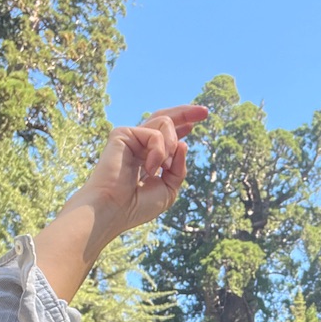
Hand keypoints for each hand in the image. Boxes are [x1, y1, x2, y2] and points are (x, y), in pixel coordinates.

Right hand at [80, 104, 209, 232]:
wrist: (114, 210)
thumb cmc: (137, 206)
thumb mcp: (169, 189)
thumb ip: (179, 167)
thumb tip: (183, 144)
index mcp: (147, 158)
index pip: (166, 136)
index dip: (180, 127)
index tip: (194, 124)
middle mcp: (138, 145)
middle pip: (164, 119)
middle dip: (186, 113)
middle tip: (205, 111)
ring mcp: (130, 138)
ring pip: (165, 122)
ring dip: (172, 144)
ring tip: (163, 166)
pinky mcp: (122, 133)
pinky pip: (155, 133)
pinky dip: (159, 151)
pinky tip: (150, 169)